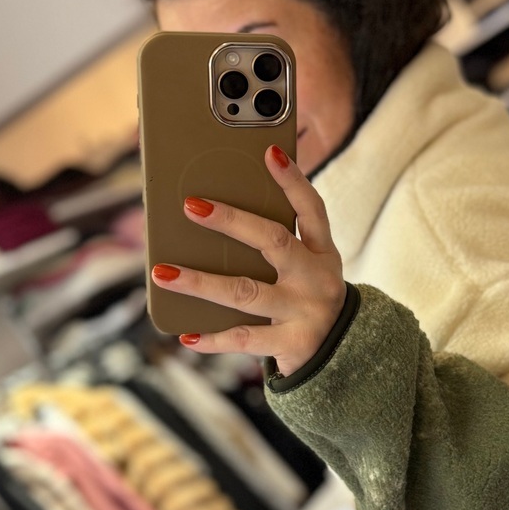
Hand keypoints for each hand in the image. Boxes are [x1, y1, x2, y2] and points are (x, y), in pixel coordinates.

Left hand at [151, 145, 345, 377]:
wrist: (345, 357)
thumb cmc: (310, 300)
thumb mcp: (308, 268)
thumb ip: (278, 246)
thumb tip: (213, 216)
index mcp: (323, 253)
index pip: (312, 209)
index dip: (293, 180)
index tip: (269, 153)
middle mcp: (317, 278)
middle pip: (274, 242)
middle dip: (232, 221)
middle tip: (191, 206)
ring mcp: (304, 312)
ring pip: (246, 292)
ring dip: (201, 282)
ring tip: (163, 273)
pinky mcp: (291, 344)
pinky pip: (244, 338)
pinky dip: (212, 339)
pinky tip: (186, 334)